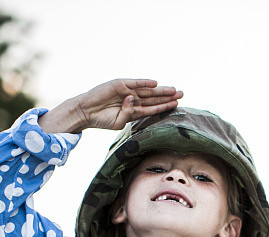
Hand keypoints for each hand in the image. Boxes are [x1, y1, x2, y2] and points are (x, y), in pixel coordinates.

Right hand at [38, 79, 182, 133]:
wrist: (86, 112)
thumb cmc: (102, 120)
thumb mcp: (120, 122)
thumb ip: (130, 113)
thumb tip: (133, 99)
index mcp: (135, 110)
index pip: (153, 107)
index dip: (165, 106)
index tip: (177, 105)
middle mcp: (133, 99)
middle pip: (154, 97)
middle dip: (168, 96)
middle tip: (182, 94)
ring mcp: (127, 91)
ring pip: (147, 90)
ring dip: (160, 90)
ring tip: (174, 90)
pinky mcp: (119, 84)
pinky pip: (134, 83)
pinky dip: (144, 82)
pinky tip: (155, 83)